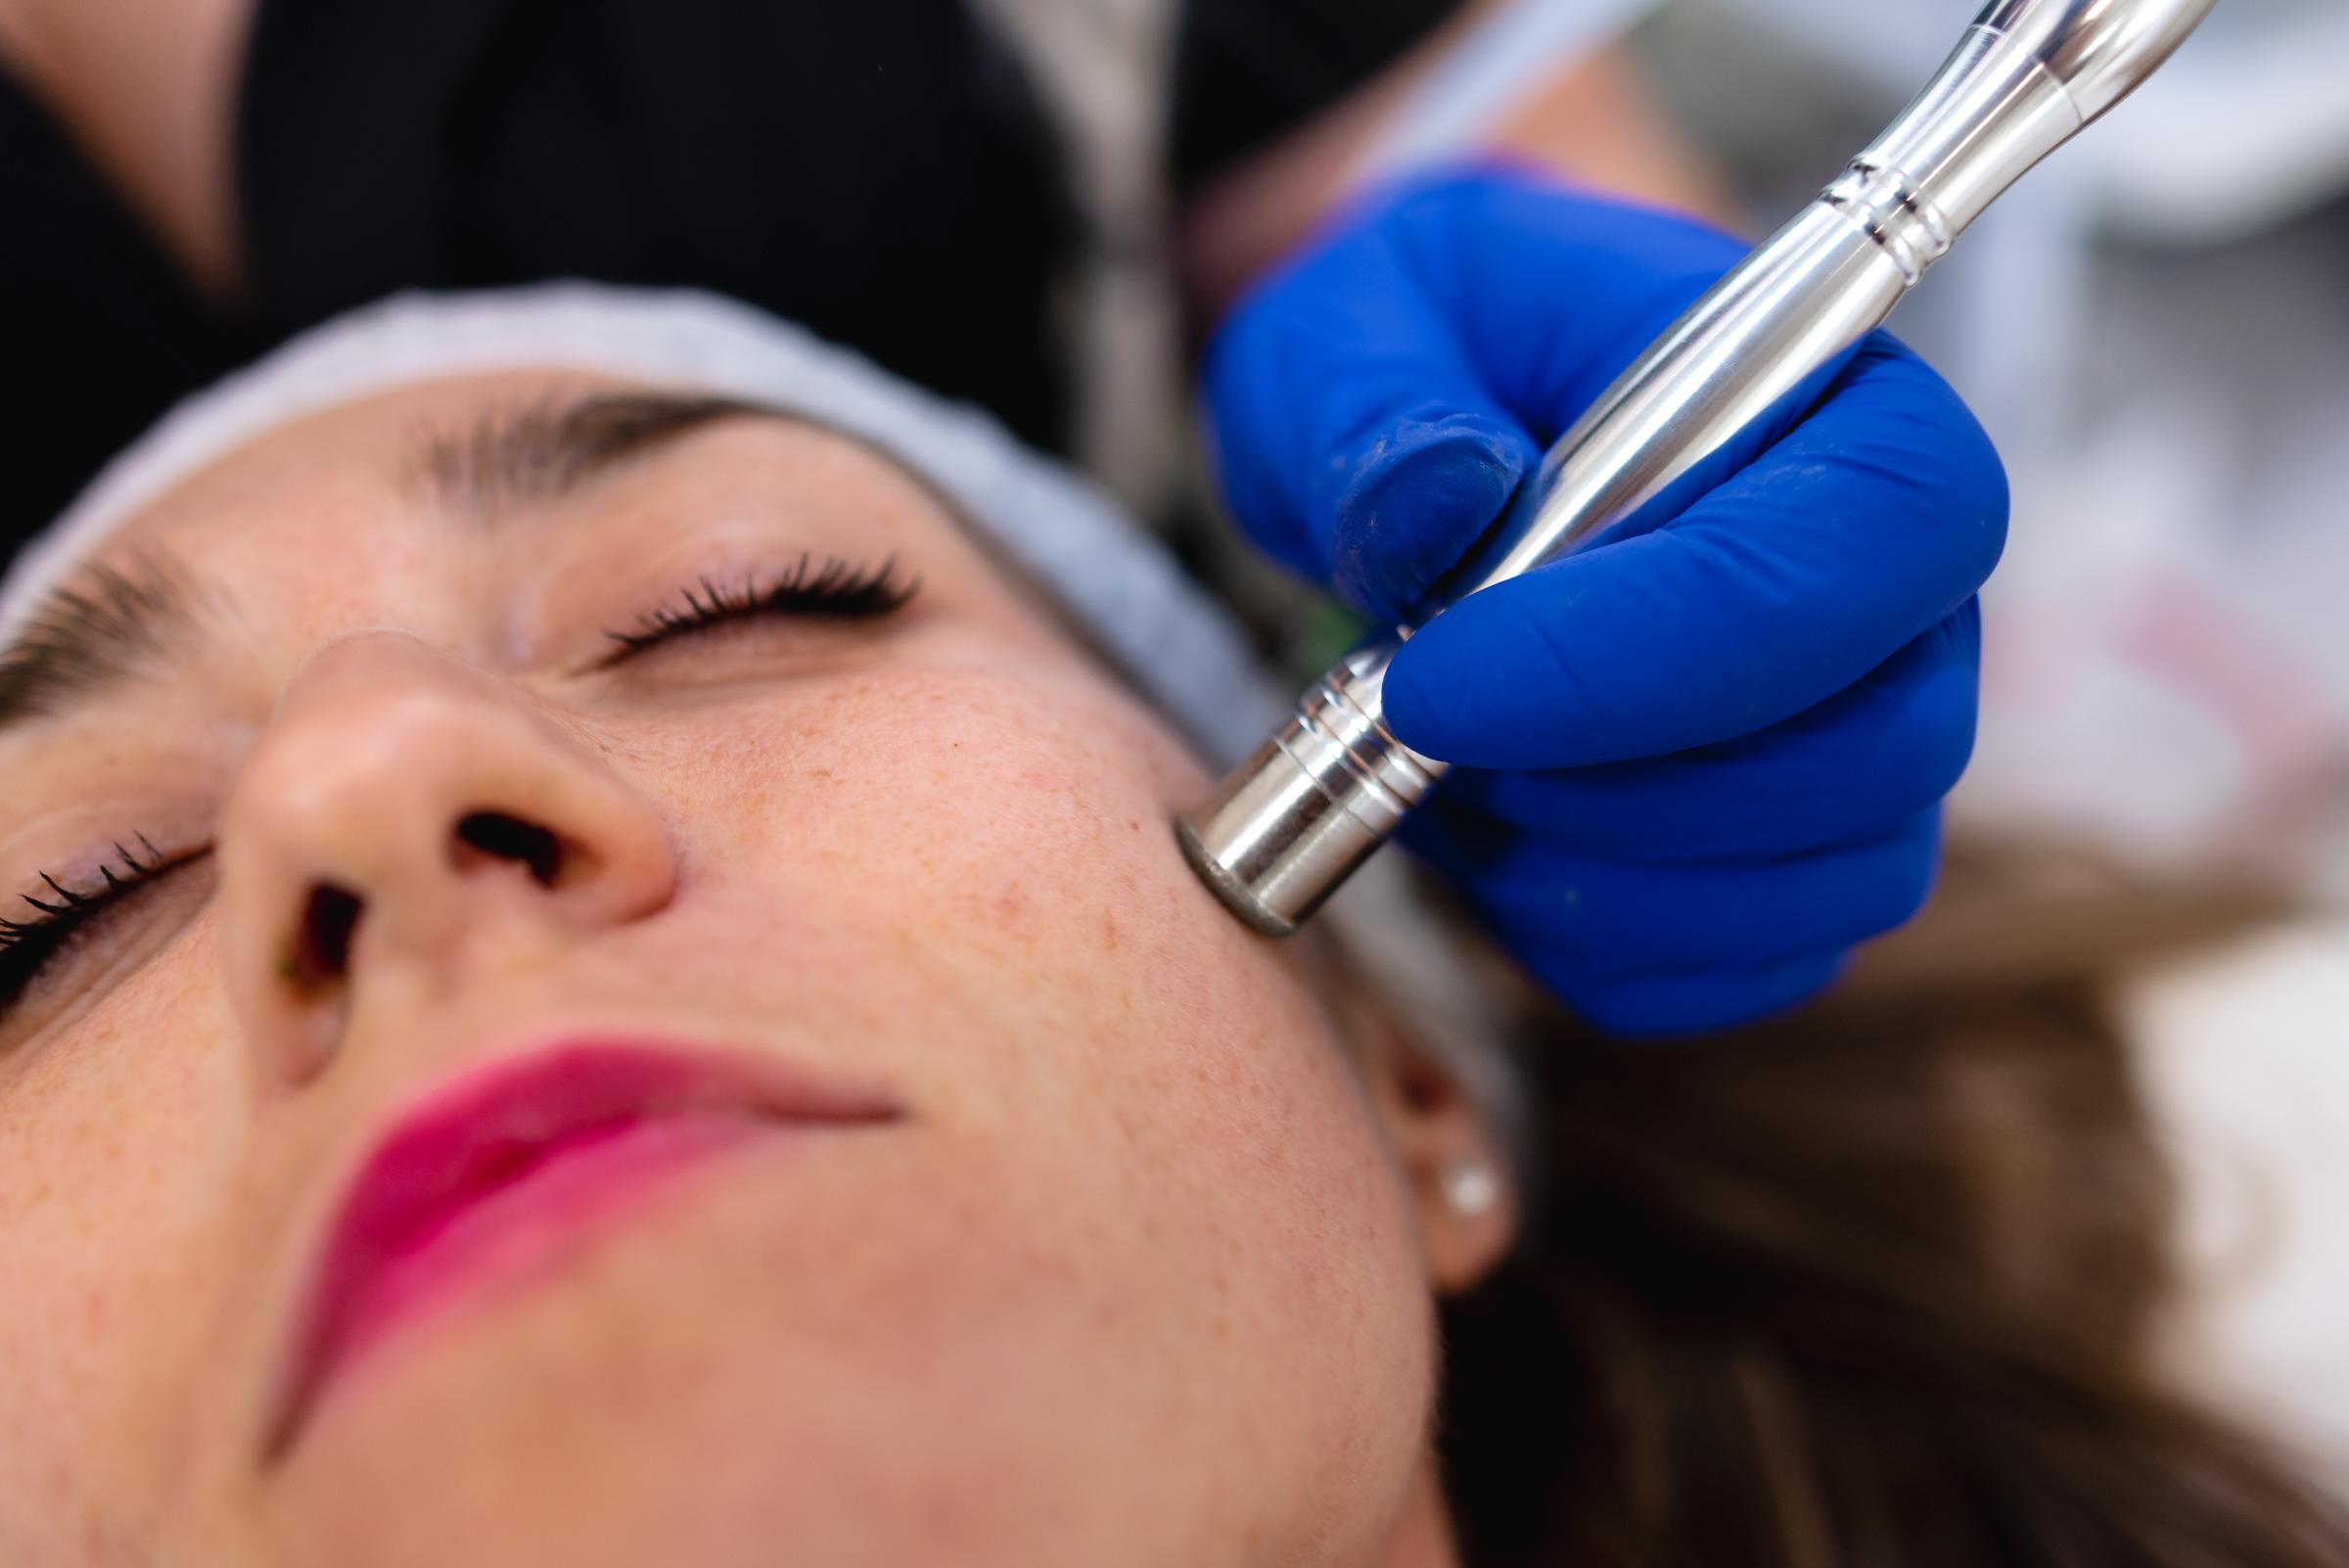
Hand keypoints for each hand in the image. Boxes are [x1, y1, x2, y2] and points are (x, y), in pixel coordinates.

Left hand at [1203, 169, 2005, 1034]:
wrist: (1430, 434)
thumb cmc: (1422, 351)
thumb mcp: (1354, 314)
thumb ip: (1376, 396)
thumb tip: (1437, 506)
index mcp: (1846, 410)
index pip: (1867, 549)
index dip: (1659, 650)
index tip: (1439, 682)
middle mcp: (1899, 596)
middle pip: (1877, 755)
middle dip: (1619, 783)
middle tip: (1429, 721)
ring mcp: (1862, 747)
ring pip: (1815, 891)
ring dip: (1588, 873)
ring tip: (1439, 765)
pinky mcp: (1789, 869)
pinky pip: (1733, 970)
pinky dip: (1584, 944)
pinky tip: (1485, 837)